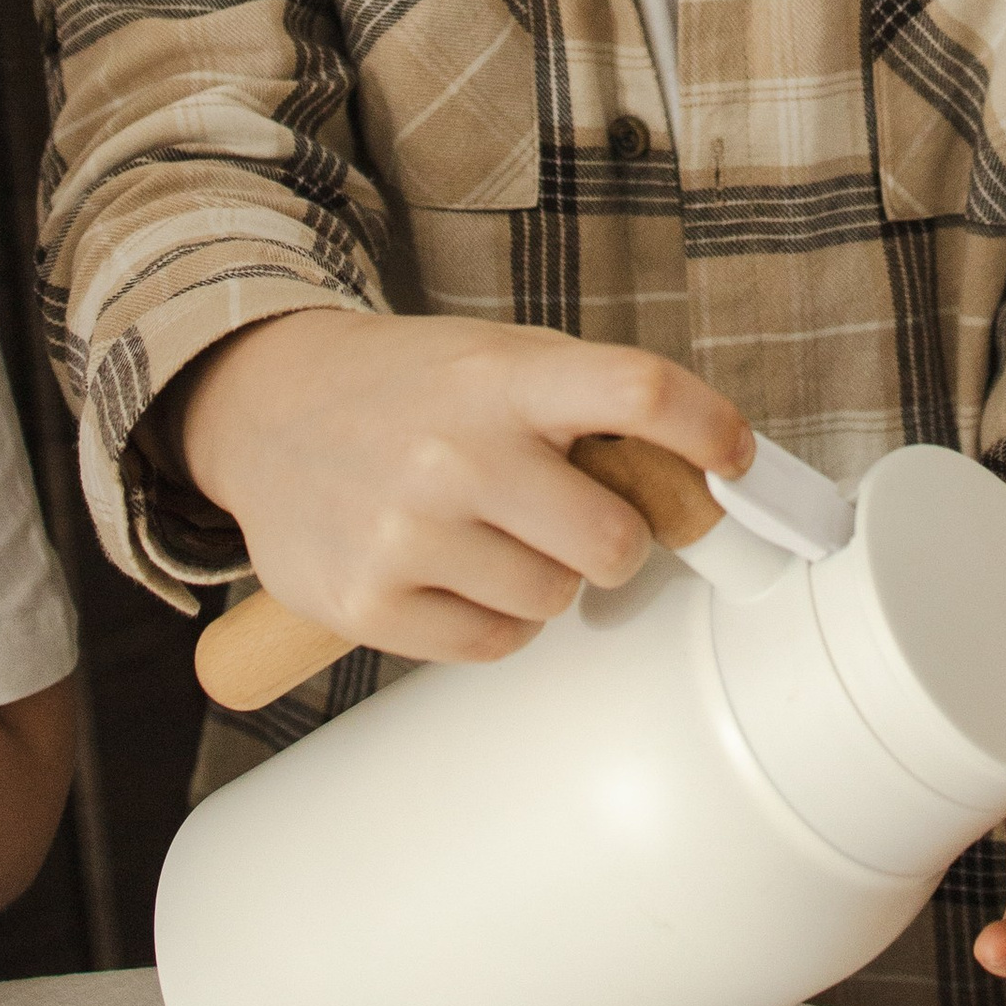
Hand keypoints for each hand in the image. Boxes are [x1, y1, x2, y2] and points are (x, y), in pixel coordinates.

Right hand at [175, 309, 752, 665]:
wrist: (268, 408)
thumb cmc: (412, 389)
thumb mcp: (497, 360)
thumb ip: (589, 405)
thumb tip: (705, 478)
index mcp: (502, 375)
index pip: (639, 392)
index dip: (710, 430)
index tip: (736, 461)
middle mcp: (456, 450)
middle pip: (614, 537)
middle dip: (618, 540)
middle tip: (581, 519)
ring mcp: (407, 530)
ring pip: (555, 598)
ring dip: (548, 577)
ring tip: (494, 534)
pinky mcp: (367, 602)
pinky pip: (495, 644)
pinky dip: (496, 619)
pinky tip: (456, 572)